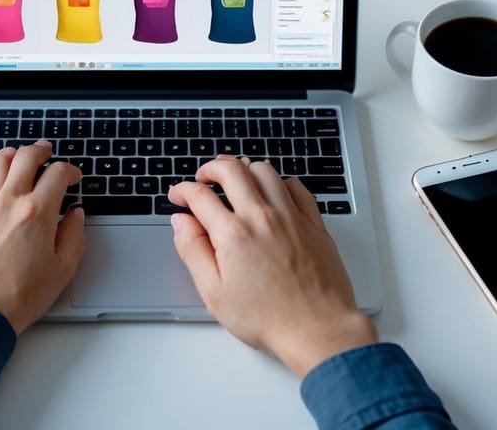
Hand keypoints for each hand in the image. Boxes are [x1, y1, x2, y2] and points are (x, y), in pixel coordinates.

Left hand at [0, 141, 84, 333]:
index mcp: (37, 213)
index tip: (72, 177)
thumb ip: (74, 237)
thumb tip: (76, 215)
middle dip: (41, 150)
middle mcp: (8, 202)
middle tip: (46, 152)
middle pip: (26, 157)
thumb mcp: (62, 272)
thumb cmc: (16, 298)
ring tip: (18, 156)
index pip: (58, 174)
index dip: (70, 170)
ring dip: (12, 154)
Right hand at [168, 156, 377, 376]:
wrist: (317, 329)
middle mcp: (262, 216)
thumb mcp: (214, 292)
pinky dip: (280, 182)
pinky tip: (274, 191)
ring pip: (265, 171)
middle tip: (203, 177)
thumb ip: (193, 251)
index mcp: (233, 234)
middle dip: (211, 168)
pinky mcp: (314, 223)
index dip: (183, 190)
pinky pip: (296, 187)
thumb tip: (181, 223)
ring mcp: (291, 216)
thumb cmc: (267, 318)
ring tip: (236, 178)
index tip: (178, 195)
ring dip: (245, 169)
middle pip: (232, 170)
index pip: (199, 196)